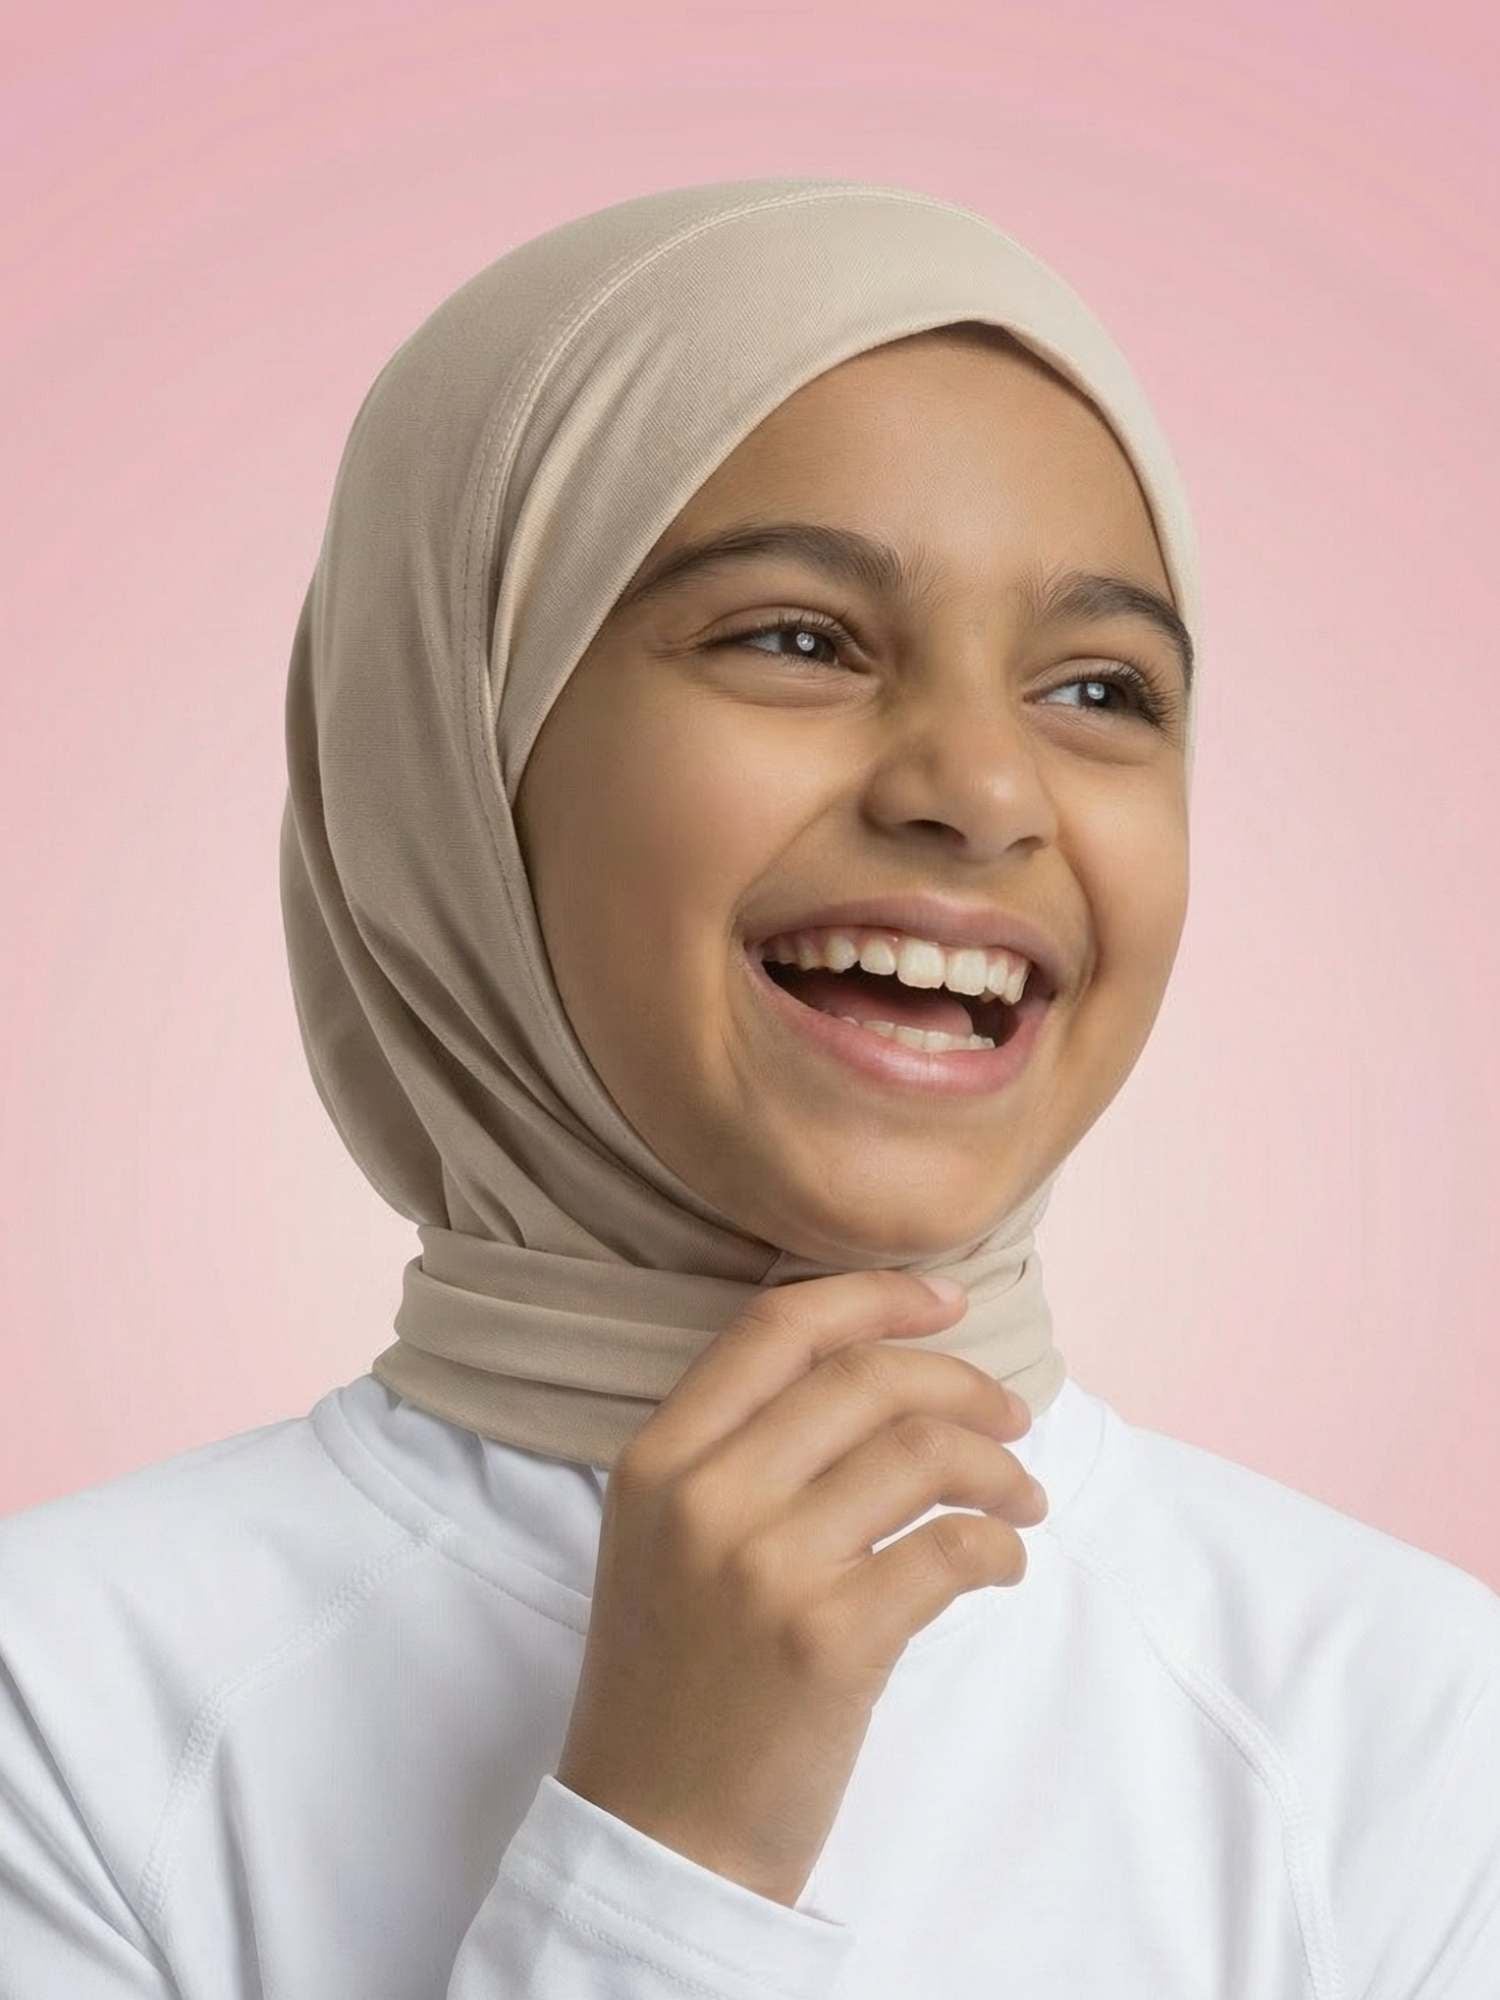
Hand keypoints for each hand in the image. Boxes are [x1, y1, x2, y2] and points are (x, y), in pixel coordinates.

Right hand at [554, 1268, 1045, 1907]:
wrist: (658, 1837)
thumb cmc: (676, 1683)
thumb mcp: (662, 1541)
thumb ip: (736, 1451)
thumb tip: (876, 1371)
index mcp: (657, 1459)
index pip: (776, 1328)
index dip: (875, 1296)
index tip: (947, 1299)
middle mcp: (704, 1498)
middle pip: (865, 1379)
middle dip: (963, 1384)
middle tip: (1011, 1417)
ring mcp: (763, 1569)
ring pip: (920, 1455)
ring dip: (998, 1468)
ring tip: (1022, 1499)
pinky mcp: (828, 1642)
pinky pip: (950, 1550)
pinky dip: (1001, 1546)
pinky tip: (1003, 1565)